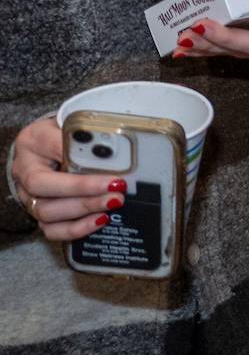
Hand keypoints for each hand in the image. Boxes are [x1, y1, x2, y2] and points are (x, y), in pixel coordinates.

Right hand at [7, 116, 115, 241]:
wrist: (49, 147)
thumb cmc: (64, 134)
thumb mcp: (75, 125)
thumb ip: (91, 134)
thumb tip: (116, 150)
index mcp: (33, 140)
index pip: (53, 149)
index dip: (81, 158)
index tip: (111, 169)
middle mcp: (25, 170)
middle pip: (44, 186)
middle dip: (83, 190)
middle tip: (117, 190)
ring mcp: (28, 195)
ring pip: (46, 211)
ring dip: (84, 209)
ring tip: (113, 203)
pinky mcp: (37, 213)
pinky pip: (51, 229)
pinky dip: (76, 228)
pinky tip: (100, 220)